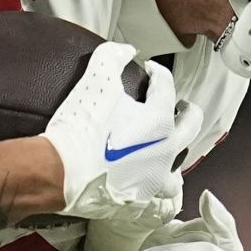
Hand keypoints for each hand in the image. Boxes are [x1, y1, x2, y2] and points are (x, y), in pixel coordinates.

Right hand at [41, 43, 201, 225]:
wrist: (59, 171)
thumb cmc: (80, 130)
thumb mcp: (95, 80)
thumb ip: (112, 56)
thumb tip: (125, 50)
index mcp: (160, 121)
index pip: (167, 87)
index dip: (158, 72)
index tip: (150, 70)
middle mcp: (165, 151)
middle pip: (191, 125)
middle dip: (186, 110)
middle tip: (178, 106)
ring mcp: (154, 179)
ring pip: (178, 168)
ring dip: (174, 155)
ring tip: (164, 149)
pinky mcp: (139, 200)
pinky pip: (157, 196)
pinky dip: (154, 185)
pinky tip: (144, 179)